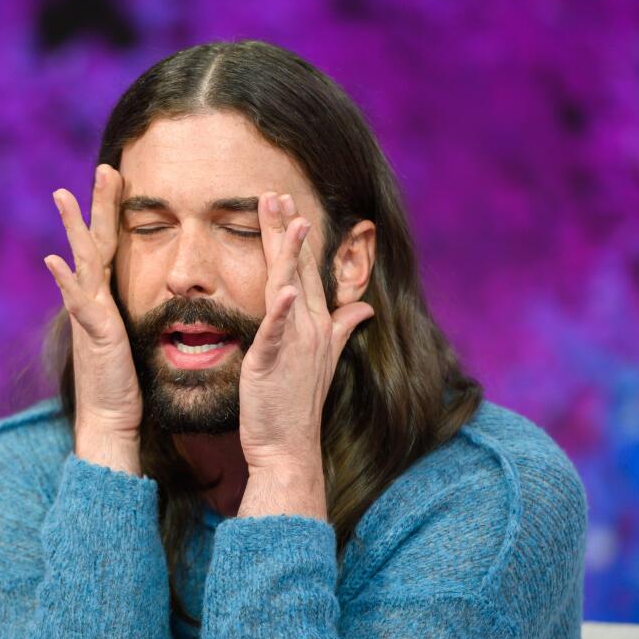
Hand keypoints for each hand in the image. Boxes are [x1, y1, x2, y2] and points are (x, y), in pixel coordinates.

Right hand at [44, 165, 141, 474]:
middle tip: (104, 168)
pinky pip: (76, 302)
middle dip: (97, 205)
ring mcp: (89, 316)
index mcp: (108, 301)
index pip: (111, 248)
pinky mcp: (93, 335)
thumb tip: (150, 300)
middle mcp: (94, 302)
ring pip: (82, 262)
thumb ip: (135, 316)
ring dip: (73, 228)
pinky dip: (65, 281)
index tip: (120, 181)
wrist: (111, 421)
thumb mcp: (133, 341)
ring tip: (63, 195)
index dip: (115, 215)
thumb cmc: (125, 386)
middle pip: (96, 243)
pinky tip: (53, 259)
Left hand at [236, 191, 374, 516]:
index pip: (308, 269)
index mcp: (317, 324)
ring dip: (289, 252)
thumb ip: (343, 328)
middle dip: (288, 228)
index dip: (298, 235)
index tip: (289, 202)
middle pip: (299, 268)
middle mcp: (310, 328)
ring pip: (290, 288)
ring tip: (288, 218)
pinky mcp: (273, 361)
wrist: (289, 448)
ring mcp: (294, 343)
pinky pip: (278, 331)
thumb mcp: (323, 359)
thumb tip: (365, 307)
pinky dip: (281, 310)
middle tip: (276, 191)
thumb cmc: (296, 405)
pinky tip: (284, 289)